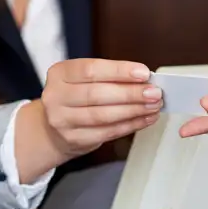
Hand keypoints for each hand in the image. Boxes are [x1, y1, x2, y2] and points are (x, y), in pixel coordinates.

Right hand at [36, 58, 161, 158]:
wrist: (53, 129)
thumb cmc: (75, 99)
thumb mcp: (83, 80)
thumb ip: (109, 78)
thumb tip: (144, 80)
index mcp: (60, 73)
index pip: (91, 69)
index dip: (119, 71)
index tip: (143, 73)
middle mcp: (56, 96)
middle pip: (97, 94)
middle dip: (131, 93)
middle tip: (154, 92)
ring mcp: (62, 120)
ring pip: (103, 115)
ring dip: (134, 110)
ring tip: (153, 106)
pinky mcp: (73, 139)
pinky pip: (107, 132)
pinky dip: (130, 125)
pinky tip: (144, 119)